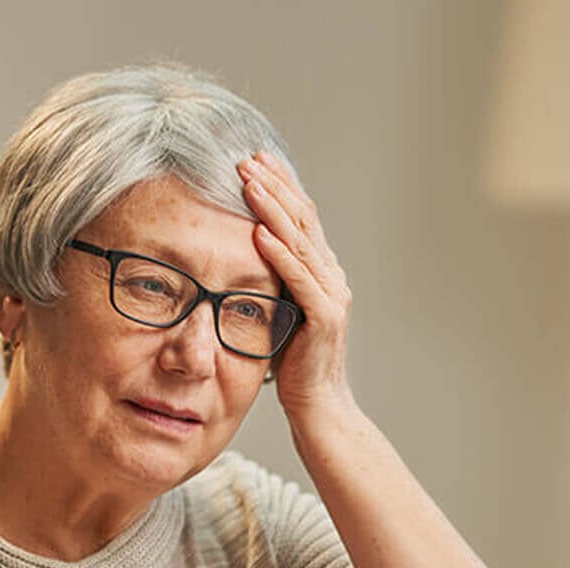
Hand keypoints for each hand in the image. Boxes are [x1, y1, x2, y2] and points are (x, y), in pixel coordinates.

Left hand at [236, 151, 353, 423]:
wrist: (319, 407)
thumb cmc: (293, 367)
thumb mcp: (277, 314)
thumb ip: (268, 284)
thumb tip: (238, 258)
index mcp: (322, 274)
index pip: (301, 219)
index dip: (279, 187)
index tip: (254, 160)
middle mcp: (332, 278)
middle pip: (303, 220)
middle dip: (274, 186)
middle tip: (246, 159)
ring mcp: (332, 296)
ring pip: (300, 242)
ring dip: (273, 209)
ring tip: (249, 183)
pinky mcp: (324, 318)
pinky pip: (299, 278)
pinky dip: (279, 253)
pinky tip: (259, 232)